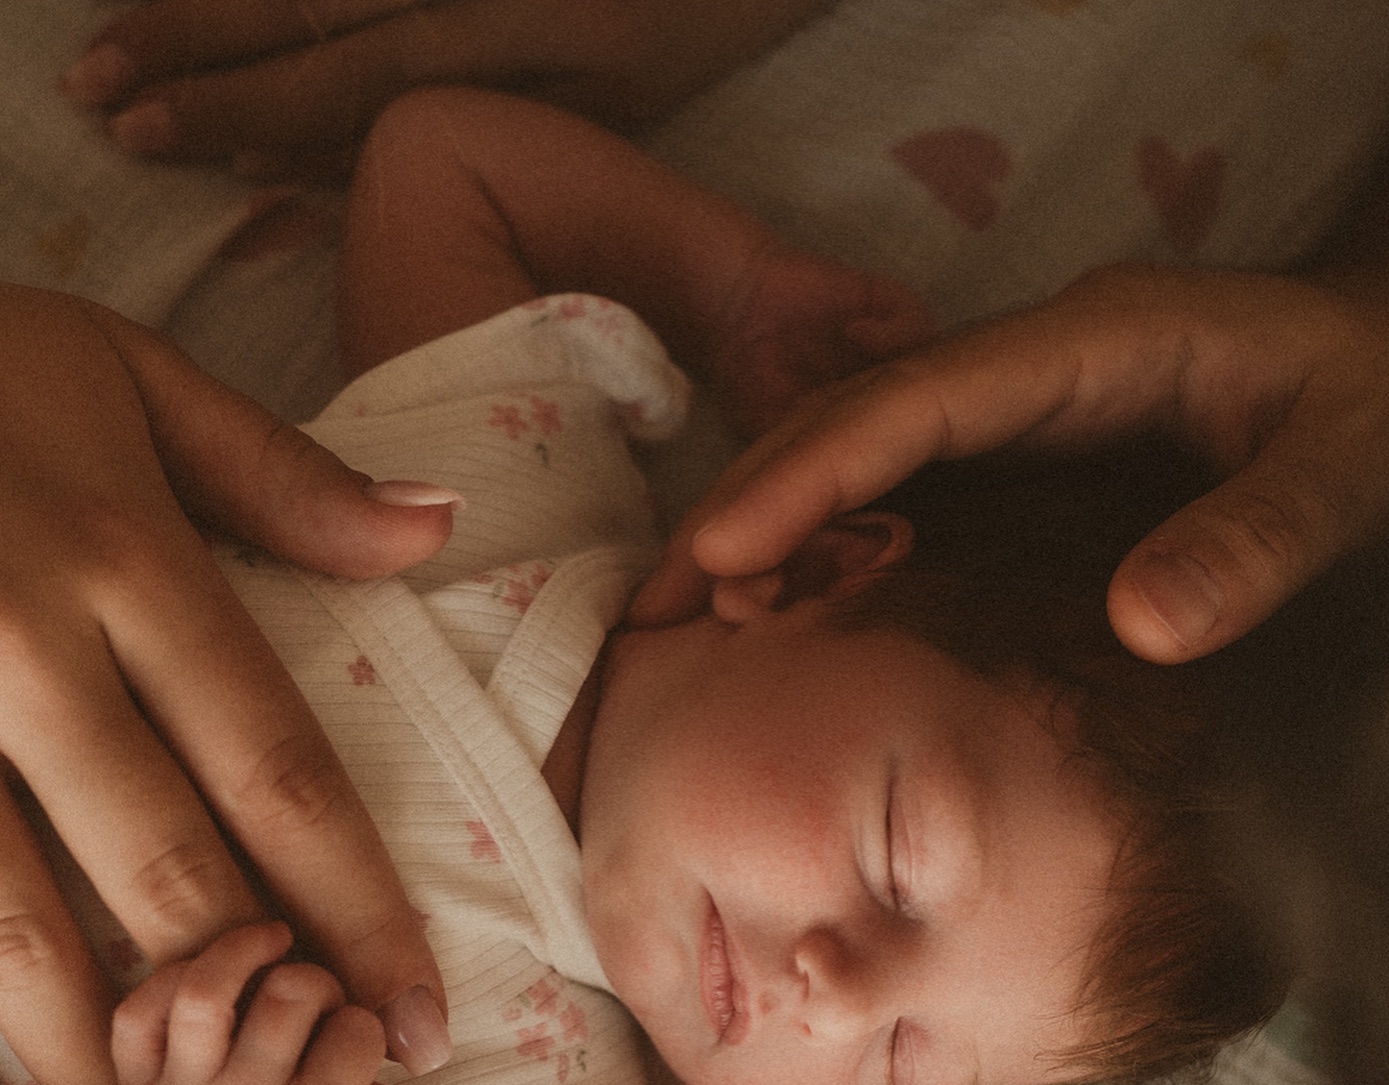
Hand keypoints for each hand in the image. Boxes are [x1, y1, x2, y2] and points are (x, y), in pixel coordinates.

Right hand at [0, 284, 454, 1084]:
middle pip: (163, 861)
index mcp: (129, 561)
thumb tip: (437, 526)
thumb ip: (280, 474)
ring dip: (82, 1032)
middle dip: (247, 996)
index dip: (359, 908)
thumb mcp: (126, 376)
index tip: (421, 1016)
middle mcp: (27, 648)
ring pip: (9, 907)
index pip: (279, 771)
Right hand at [59, 0, 833, 175]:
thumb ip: (484, 122)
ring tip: (120, 34)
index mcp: (498, 38)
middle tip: (95, 85)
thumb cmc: (688, 16)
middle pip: (292, 3)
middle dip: (185, 45)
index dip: (234, 110)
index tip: (149, 138)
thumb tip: (357, 160)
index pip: (334, 78)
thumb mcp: (603, 101)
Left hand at [114, 921, 409, 1084]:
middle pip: (293, 991)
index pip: (359, 1030)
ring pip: (207, 987)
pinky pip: (137, 1013)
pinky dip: (169, 979)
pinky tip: (205, 975)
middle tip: (318, 1004)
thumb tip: (382, 1070)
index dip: (367, 1024)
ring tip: (271, 942)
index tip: (357, 1044)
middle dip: (319, 980)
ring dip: (246, 948)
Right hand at [637, 263, 1388, 660]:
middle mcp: (1035, 375)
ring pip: (865, 463)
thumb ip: (1262, 536)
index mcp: (1094, 349)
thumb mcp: (1353, 465)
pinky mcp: (1025, 468)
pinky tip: (787, 621)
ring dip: (775, 534)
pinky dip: (833, 555)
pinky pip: (906, 503)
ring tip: (686, 624)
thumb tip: (1144, 626)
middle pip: (858, 425)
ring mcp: (1022, 419)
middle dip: (751, 506)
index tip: (723, 547)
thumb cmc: (1385, 405)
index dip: (811, 469)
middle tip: (655, 604)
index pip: (920, 403)